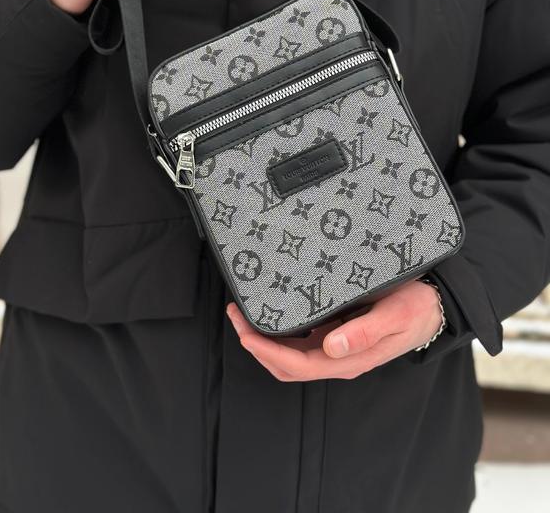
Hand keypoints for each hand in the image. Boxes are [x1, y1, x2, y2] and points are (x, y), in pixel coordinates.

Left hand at [226, 279, 442, 380]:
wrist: (435, 306)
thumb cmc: (416, 308)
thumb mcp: (395, 315)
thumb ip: (364, 333)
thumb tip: (330, 347)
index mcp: (348, 359)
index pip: (297, 364)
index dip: (267, 351)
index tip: (245, 331)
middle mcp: (337, 358)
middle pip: (286, 363)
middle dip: (256, 344)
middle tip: (235, 314)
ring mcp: (336, 349)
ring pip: (290, 354)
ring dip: (264, 338)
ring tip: (244, 311)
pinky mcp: (337, 335)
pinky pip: (300, 341)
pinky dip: (279, 331)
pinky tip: (271, 311)